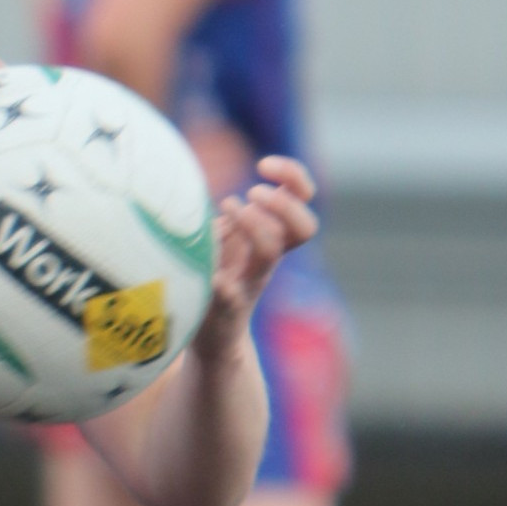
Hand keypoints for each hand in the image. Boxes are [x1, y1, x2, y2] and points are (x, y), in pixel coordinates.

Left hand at [192, 156, 318, 357]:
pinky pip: (228, 295)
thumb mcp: (222, 240)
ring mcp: (247, 284)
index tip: (264, 165)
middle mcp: (267, 261)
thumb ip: (226, 215)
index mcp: (271, 239)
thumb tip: (201, 178)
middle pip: (305, 228)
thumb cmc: (214, 280)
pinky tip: (215, 275)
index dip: (293, 175)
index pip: (303, 199)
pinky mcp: (223, 308)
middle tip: (252, 193)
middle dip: (283, 203)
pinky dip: (222, 281)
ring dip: (255, 225)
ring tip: (229, 207)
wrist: (211, 341)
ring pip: (270, 253)